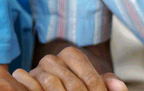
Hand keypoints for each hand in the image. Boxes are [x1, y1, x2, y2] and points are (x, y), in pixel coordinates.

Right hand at [12, 47, 126, 90]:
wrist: (57, 81)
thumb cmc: (79, 85)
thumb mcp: (95, 83)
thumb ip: (109, 83)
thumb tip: (118, 86)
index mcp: (71, 54)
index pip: (91, 78)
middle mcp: (51, 59)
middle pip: (73, 84)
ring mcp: (36, 70)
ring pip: (51, 83)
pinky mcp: (25, 81)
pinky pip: (31, 85)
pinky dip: (39, 90)